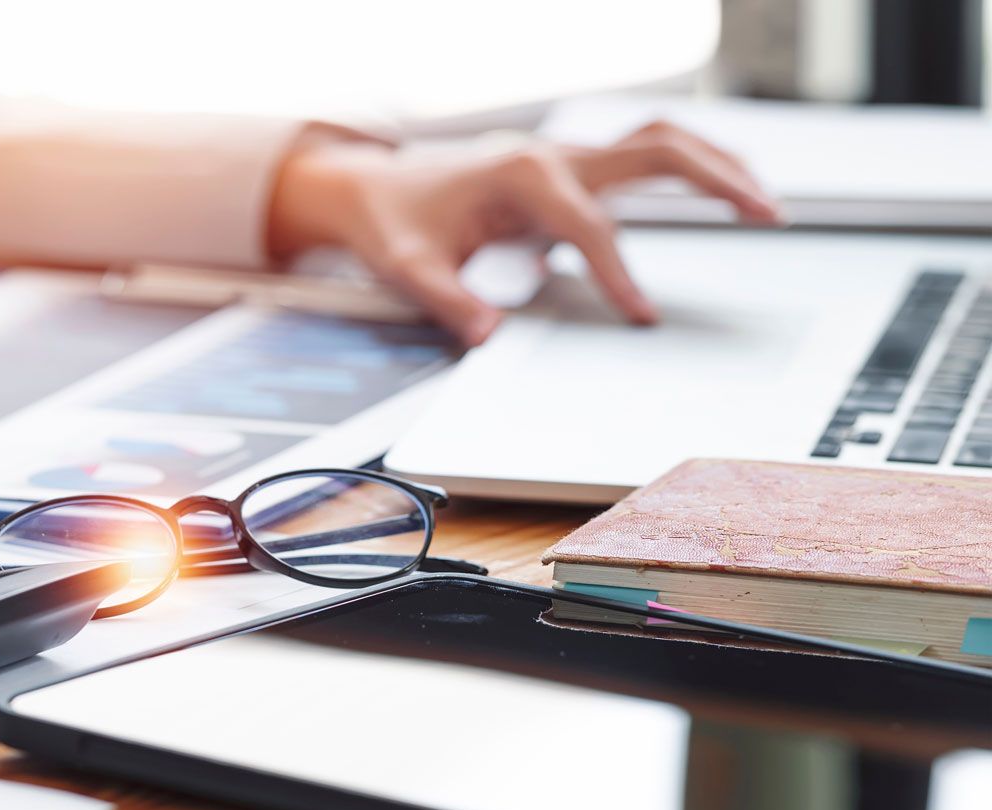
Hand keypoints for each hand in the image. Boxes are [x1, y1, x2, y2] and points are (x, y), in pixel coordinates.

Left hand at [266, 121, 783, 344]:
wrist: (372, 187)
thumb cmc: (392, 223)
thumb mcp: (407, 268)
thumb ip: (448, 301)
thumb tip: (489, 337)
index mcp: (519, 174)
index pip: (590, 225)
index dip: (620, 271)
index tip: (643, 316)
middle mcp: (552, 154)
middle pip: (653, 151)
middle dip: (713, 180)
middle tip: (768, 215)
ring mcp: (565, 156)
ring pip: (658, 142)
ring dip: (715, 163)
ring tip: (765, 203)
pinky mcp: (569, 168)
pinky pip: (642, 157)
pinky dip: (689, 167)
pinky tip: (723, 190)